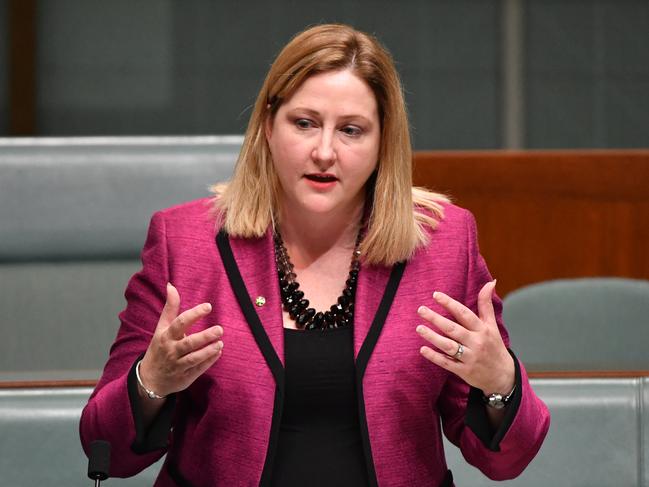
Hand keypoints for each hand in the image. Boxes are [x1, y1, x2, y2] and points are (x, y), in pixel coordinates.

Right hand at [139, 283, 223, 397]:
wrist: (149, 379)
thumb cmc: (159, 348)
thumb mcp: (161, 328)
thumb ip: (170, 307)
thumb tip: (171, 285)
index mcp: (166, 336)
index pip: (180, 323)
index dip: (194, 314)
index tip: (208, 306)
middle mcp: (171, 350)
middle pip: (189, 342)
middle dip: (205, 336)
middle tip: (220, 329)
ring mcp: (178, 365)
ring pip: (194, 358)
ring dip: (208, 350)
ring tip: (220, 343)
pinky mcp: (185, 377)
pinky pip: (198, 369)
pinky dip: (209, 361)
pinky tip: (218, 353)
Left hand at [416, 280, 513, 394]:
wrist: (503, 376)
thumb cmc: (494, 346)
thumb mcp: (492, 325)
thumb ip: (486, 304)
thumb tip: (491, 282)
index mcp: (483, 329)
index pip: (464, 314)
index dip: (450, 304)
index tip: (435, 295)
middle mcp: (476, 342)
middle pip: (453, 329)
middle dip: (436, 319)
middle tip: (420, 310)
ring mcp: (470, 357)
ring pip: (448, 346)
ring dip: (432, 337)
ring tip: (419, 328)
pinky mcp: (464, 371)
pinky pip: (447, 363)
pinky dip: (435, 357)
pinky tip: (422, 349)